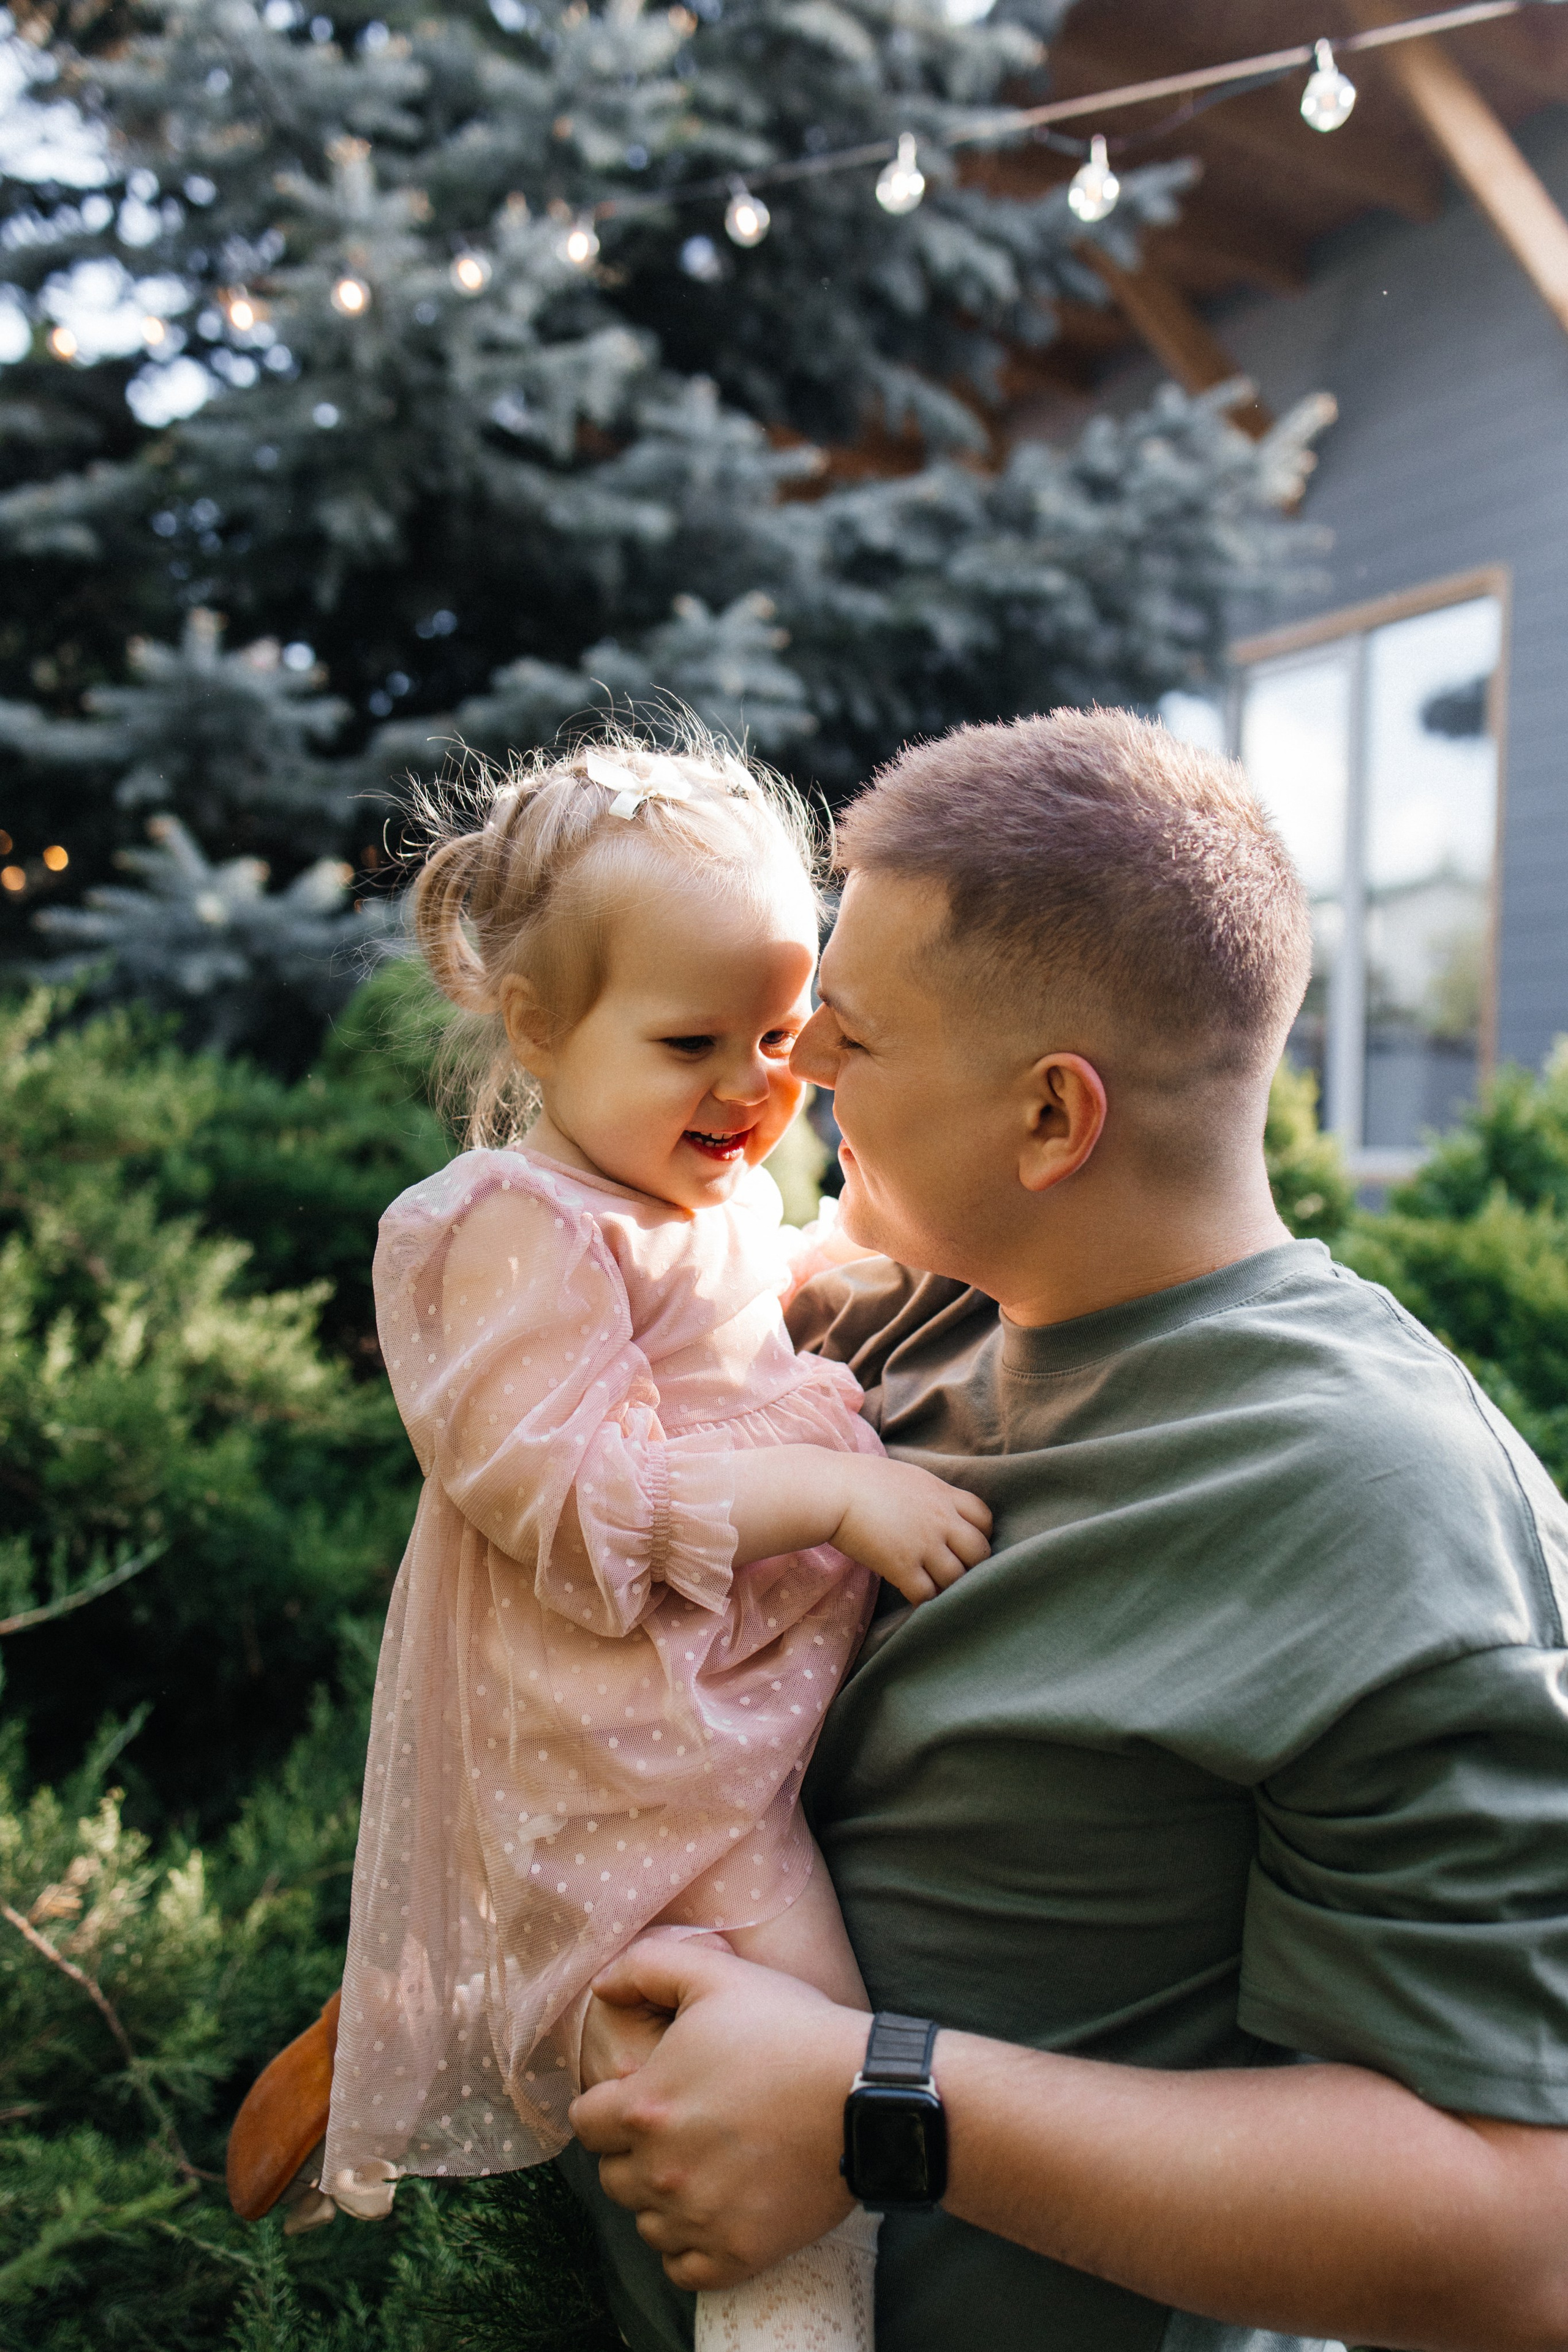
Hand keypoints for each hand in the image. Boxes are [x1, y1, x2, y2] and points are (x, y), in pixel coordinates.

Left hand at [568, 1938, 866, 2289]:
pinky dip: (689, 2246)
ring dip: (660, 2199)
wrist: (865, 2095)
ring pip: (646, 2223)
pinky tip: (713, 2212)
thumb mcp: (715, 1975)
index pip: (586, 2124)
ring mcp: (699, 2218)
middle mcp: (661, 2171)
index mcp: (645, 2107)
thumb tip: (602, 1988)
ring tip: (700, 2167)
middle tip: (677, 2128)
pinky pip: (683, 2268)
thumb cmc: (790, 2029)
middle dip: (633, 2153)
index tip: (640, 2097)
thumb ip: (645, 1970)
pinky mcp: (738, 2252)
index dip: (608, 2107)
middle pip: (613, 2176)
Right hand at [830, 1455, 990, 1603]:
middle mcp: (940, 1519)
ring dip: (947, 1586)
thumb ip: (926, 1495)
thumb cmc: (858, 1478)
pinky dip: (923, 1600)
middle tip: (952, 1570)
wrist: (831, 1490)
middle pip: (980, 1551)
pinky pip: (927, 1595)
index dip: (979, 1533)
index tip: (962, 1542)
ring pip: (957, 1578)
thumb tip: (927, 1508)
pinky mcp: (902, 1566)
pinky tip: (911, 1595)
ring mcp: (924, 1544)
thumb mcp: (906, 1476)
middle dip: (971, 1565)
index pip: (984, 1518)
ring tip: (932, 1587)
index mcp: (941, 1494)